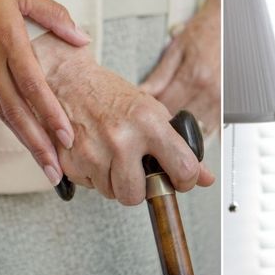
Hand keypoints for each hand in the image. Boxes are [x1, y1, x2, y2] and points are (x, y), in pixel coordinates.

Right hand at [34, 33, 215, 203]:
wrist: (69, 79)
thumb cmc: (112, 95)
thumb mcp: (153, 113)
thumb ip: (181, 146)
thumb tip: (205, 177)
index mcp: (149, 123)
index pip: (183, 168)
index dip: (184, 180)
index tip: (179, 178)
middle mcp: (121, 139)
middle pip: (136, 195)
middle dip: (139, 189)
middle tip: (137, 171)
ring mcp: (93, 151)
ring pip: (111, 194)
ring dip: (114, 182)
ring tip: (113, 157)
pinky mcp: (70, 160)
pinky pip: (89, 186)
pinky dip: (93, 176)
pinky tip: (95, 154)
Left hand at [140, 0, 219, 136]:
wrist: (229, 23)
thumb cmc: (204, 32)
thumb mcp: (176, 49)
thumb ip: (159, 76)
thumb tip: (142, 94)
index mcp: (193, 77)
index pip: (166, 107)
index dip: (153, 112)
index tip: (148, 111)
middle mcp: (210, 90)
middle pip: (181, 119)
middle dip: (168, 119)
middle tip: (161, 114)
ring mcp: (223, 99)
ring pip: (198, 126)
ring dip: (186, 123)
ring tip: (179, 114)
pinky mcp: (231, 103)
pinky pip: (215, 125)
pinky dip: (203, 124)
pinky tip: (196, 116)